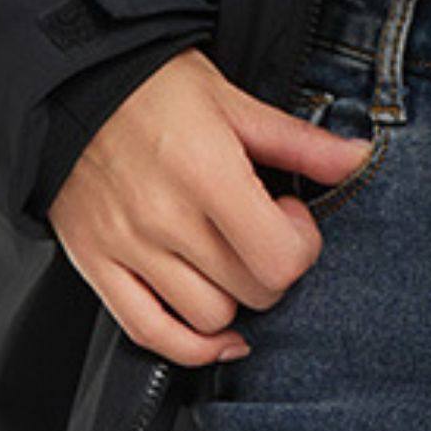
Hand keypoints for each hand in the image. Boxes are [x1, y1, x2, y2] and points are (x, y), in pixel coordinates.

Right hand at [47, 46, 374, 365]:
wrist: (73, 85)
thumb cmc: (154, 87)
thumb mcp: (233, 100)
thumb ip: (299, 140)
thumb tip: (357, 158)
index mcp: (207, 174)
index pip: (280, 259)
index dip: (300, 243)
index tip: (287, 212)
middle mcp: (166, 219)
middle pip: (252, 292)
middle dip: (273, 266)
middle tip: (260, 228)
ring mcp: (129, 248)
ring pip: (209, 318)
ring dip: (233, 294)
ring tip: (226, 253)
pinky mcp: (97, 266)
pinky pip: (150, 333)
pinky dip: (190, 345)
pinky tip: (215, 329)